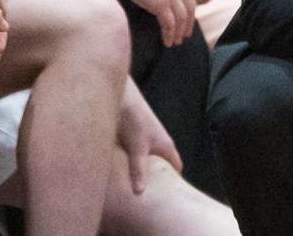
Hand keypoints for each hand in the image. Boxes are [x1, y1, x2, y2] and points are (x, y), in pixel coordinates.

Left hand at [116, 78, 181, 194]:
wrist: (117, 94)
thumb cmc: (132, 116)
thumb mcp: (136, 146)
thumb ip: (139, 169)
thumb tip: (140, 193)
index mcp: (165, 145)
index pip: (176, 167)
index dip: (173, 182)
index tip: (166, 197)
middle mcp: (156, 143)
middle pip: (160, 166)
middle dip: (155, 179)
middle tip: (146, 197)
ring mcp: (143, 139)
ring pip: (144, 160)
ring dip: (138, 171)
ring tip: (129, 188)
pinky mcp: (129, 137)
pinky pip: (131, 155)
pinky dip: (127, 162)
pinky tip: (116, 171)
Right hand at [117, 0, 195, 46]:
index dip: (189, 7)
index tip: (186, 17)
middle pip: (190, 7)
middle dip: (188, 23)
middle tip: (186, 34)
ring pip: (181, 18)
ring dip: (179, 32)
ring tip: (175, 42)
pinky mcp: (161, 4)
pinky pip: (170, 24)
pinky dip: (169, 35)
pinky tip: (166, 42)